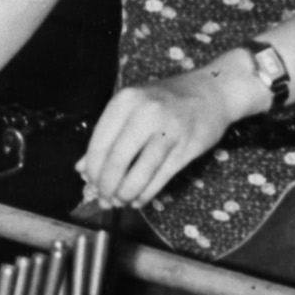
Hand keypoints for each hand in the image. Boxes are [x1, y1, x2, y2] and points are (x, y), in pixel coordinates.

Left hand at [76, 63, 244, 209]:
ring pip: (139, 173)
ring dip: (125, 194)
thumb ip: (107, 136)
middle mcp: (145, 113)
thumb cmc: (166, 100)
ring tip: (120, 202)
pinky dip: (146, 194)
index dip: (92, 170)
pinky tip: (138, 200)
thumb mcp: (133, 107)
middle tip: (104, 199)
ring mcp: (168, 130)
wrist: (212, 91)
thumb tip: (82, 169)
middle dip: (107, 186)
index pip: (99, 144)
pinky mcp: (187, 147)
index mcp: (126, 101)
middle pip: (117, 161)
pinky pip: (161, 178)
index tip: (90, 184)